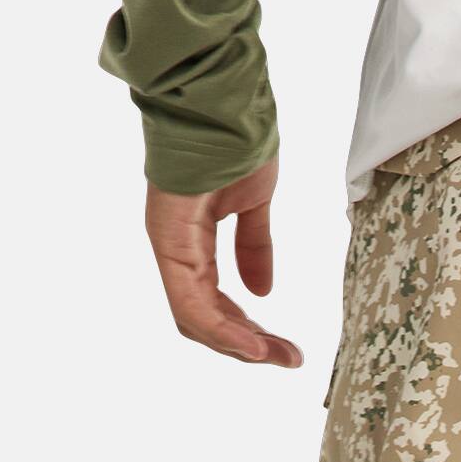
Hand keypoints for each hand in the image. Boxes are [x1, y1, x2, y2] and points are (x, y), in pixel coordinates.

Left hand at [144, 157, 301, 367]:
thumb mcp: (254, 204)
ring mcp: (170, 245)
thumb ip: (254, 248)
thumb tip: (261, 292)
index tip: (286, 349)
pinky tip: (252, 345)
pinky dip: (220, 330)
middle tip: (289, 359)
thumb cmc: (236, 142)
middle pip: (204, 320)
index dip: (246, 333)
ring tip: (277, 357)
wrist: (225, 102)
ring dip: (237, 345)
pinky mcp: (171, 240)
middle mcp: (176, 249)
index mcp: (191, 243)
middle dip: (248, 346)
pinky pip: (189, 301)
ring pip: (195, 319)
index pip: (212, 306)